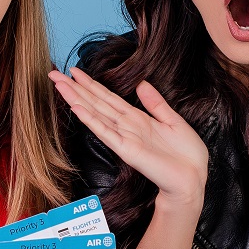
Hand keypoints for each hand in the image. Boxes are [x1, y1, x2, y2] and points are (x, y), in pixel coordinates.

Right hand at [49, 67, 208, 205]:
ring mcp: (124, 138)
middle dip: (75, 87)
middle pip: (96, 102)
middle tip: (54, 73)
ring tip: (59, 84)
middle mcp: (126, 126)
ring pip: (95, 113)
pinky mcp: (126, 150)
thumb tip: (142, 83)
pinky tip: (77, 108)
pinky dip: (91, 120)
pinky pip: (105, 132)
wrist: (193, 177)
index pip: (108, 97)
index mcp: (137, 118)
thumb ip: (156, 103)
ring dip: (76, 99)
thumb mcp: (173, 120)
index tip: (75, 71)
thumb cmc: (186, 154)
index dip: (91, 84)